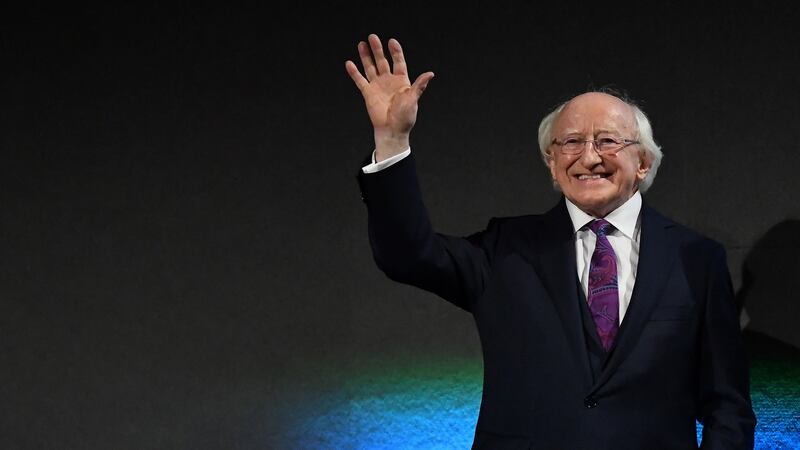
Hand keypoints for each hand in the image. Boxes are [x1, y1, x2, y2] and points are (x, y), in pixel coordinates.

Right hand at [345, 34, 433, 159]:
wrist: (392, 130)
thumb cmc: (405, 118)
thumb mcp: (413, 99)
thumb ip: (419, 85)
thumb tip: (430, 74)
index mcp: (401, 81)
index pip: (398, 62)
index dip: (395, 51)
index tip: (391, 41)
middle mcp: (389, 81)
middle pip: (382, 61)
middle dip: (377, 49)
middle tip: (372, 37)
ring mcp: (377, 86)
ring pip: (370, 67)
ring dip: (366, 56)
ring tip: (362, 44)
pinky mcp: (368, 93)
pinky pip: (360, 81)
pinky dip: (354, 73)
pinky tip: (349, 63)